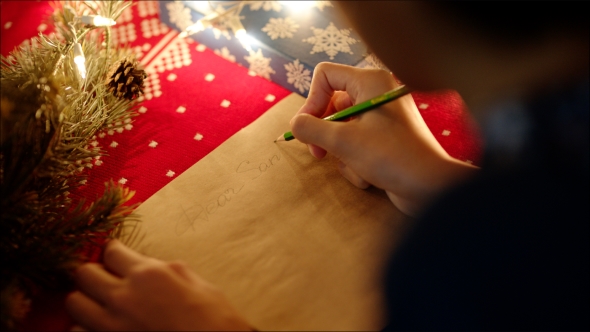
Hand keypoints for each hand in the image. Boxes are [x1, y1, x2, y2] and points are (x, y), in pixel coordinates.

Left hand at [66, 240, 251, 330]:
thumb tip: (150, 265)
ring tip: (99, 303)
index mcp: (148, 275)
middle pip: (84, 273)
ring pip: (74, 303)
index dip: (113, 251)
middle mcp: (124, 297)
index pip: (112, 251)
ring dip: (85, 300)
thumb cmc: (213, 319)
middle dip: (93, 272)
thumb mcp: (196, 283)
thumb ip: (165, 270)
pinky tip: (101, 327)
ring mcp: (111, 325)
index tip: (114, 255)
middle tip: (104, 277)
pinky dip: (85, 328)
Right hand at [290, 63, 477, 215]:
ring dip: (342, 154)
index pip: (325, 75)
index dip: (311, 100)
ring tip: (356, 168)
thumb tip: (295, 125)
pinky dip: (356, 163)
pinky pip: (356, 146)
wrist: (430, 187)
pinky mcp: (384, 140)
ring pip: (342, 130)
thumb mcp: (343, 141)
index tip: (307, 127)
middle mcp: (376, 94)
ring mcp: (381, 118)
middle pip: (331, 105)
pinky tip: (369, 177)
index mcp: (370, 81)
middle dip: (324, 134)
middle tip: (318, 154)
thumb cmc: (390, 157)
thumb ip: (311, 129)